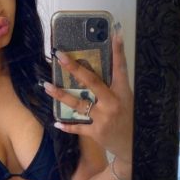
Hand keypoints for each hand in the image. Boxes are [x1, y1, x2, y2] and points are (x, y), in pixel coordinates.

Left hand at [44, 29, 132, 162]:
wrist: (133, 146)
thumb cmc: (129, 119)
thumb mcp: (126, 100)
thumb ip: (114, 87)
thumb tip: (97, 71)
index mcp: (122, 92)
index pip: (121, 67)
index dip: (118, 50)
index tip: (115, 33)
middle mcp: (112, 103)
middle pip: (91, 82)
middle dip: (74, 68)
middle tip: (60, 56)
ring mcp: (103, 118)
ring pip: (78, 103)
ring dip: (60, 94)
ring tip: (46, 86)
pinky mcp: (96, 132)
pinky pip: (78, 127)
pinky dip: (66, 126)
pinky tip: (56, 122)